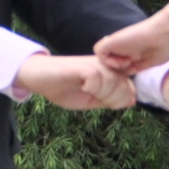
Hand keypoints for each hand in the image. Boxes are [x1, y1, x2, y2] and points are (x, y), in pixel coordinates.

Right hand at [13, 51, 133, 109]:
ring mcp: (91, 64)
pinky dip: (92, 87)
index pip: (129, 87)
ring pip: (112, 80)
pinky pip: (96, 77)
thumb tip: (131, 101)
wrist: (38, 77)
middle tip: (97, 100)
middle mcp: (102, 66)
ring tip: (88, 92)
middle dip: (114, 99)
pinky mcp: (80, 65)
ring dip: (102, 93)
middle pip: (124, 84)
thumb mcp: (89, 99)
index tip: (106, 104)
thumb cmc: (62, 88)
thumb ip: (109, 100)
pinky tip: (83, 87)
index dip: (122, 100)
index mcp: (106, 73)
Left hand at [94, 9, 168, 76]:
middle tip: (130, 68)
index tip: (134, 72)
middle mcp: (123, 46)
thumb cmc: (166, 45)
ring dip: (112, 65)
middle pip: (109, 61)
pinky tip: (124, 61)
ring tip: (128, 63)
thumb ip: (137, 67)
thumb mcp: (150, 62)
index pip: (119, 65)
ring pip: (102, 57)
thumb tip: (127, 73)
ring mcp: (118, 42)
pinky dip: (108, 61)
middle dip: (116, 69)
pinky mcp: (113, 40)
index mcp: (131, 51)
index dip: (123, 71)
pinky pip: (99, 52)